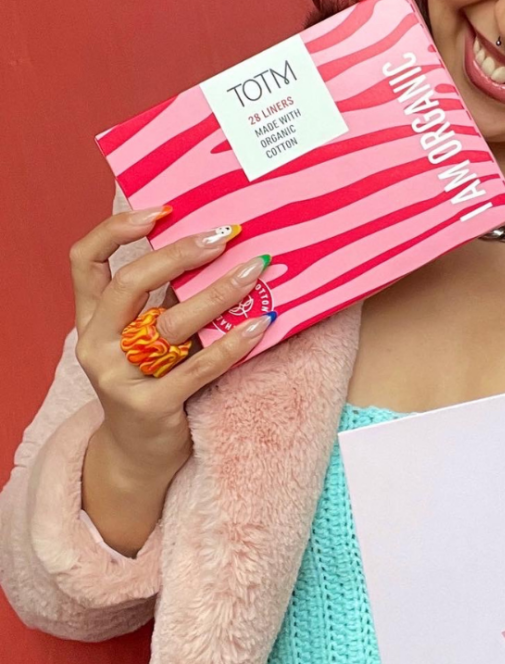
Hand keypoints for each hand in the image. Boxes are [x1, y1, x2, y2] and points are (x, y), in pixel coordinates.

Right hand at [71, 205, 274, 473]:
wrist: (140, 454)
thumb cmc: (154, 380)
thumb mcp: (149, 336)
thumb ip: (165, 298)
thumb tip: (212, 244)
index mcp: (92, 318)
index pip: (84, 261)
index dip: (116, 230)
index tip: (161, 210)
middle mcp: (96, 343)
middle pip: (130, 284)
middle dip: (179, 254)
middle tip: (224, 236)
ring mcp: (119, 377)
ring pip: (169, 324)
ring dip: (218, 292)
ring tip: (255, 270)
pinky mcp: (150, 407)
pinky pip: (198, 368)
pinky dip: (233, 343)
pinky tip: (261, 324)